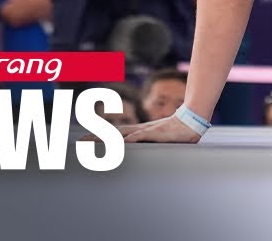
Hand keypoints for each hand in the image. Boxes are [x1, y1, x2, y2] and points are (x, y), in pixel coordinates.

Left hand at [84, 115, 202, 143]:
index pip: (114, 133)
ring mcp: (147, 131)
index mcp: (138, 132)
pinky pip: (143, 136)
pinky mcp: (157, 134)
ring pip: (124, 134)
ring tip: (96, 141)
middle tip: (81, 141)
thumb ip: (147, 143)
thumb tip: (135, 148)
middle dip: (97, 136)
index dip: (99, 136)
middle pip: (114, 133)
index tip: (84, 139)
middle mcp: (139, 130)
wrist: (190, 123)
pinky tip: (125, 142)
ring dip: (110, 137)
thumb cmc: (175, 133)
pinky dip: (134, 138)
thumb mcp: (157, 140)